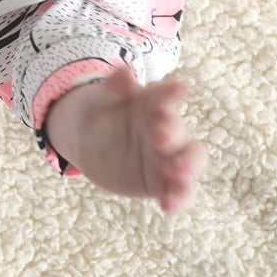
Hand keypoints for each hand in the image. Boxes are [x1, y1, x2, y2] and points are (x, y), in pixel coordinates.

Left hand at [42, 68, 207, 212]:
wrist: (87, 142)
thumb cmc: (97, 113)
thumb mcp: (98, 100)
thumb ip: (111, 88)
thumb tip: (124, 70)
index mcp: (151, 103)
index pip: (165, 96)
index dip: (171, 93)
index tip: (178, 89)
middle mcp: (166, 129)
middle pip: (181, 131)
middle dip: (175, 133)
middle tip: (160, 136)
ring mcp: (167, 157)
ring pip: (190, 163)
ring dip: (188, 168)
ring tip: (178, 173)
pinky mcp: (162, 182)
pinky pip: (178, 191)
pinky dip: (179, 198)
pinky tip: (167, 206)